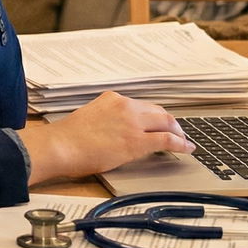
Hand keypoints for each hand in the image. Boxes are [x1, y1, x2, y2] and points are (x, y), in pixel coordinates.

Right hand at [19, 91, 194, 185]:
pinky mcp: (138, 140)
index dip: (153, 117)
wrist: (60, 146)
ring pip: (166, 122)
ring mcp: (133, 122)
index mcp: (112, 99)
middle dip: (170, 122)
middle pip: (158, 112)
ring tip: (183, 140)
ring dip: (178, 132)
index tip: (158, 123)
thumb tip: (115, 132)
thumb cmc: (67, 138)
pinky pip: (167, 140)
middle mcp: (125, 106)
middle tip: (176, 132)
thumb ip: (107, 119)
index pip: (141, 106)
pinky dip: (180, 143)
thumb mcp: (89, 118)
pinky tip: (187, 148)